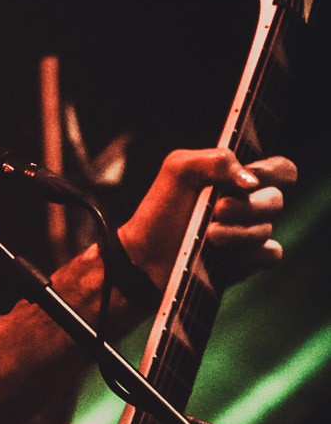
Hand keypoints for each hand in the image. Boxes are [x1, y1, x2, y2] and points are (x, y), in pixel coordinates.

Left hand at [118, 148, 296, 290]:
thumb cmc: (159, 209)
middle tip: (217, 209)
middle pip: (275, 201)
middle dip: (247, 206)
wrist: (143, 255)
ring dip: (237, 232)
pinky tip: (226, 255)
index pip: (281, 170)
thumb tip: (251, 182)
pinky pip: (271, 255)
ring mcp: (250, 234)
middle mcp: (250, 205)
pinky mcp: (246, 262)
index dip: (272, 173)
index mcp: (239, 178)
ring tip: (209, 235)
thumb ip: (217, 160)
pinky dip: (252, 254)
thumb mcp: (179, 169)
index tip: (246, 181)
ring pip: (266, 229)